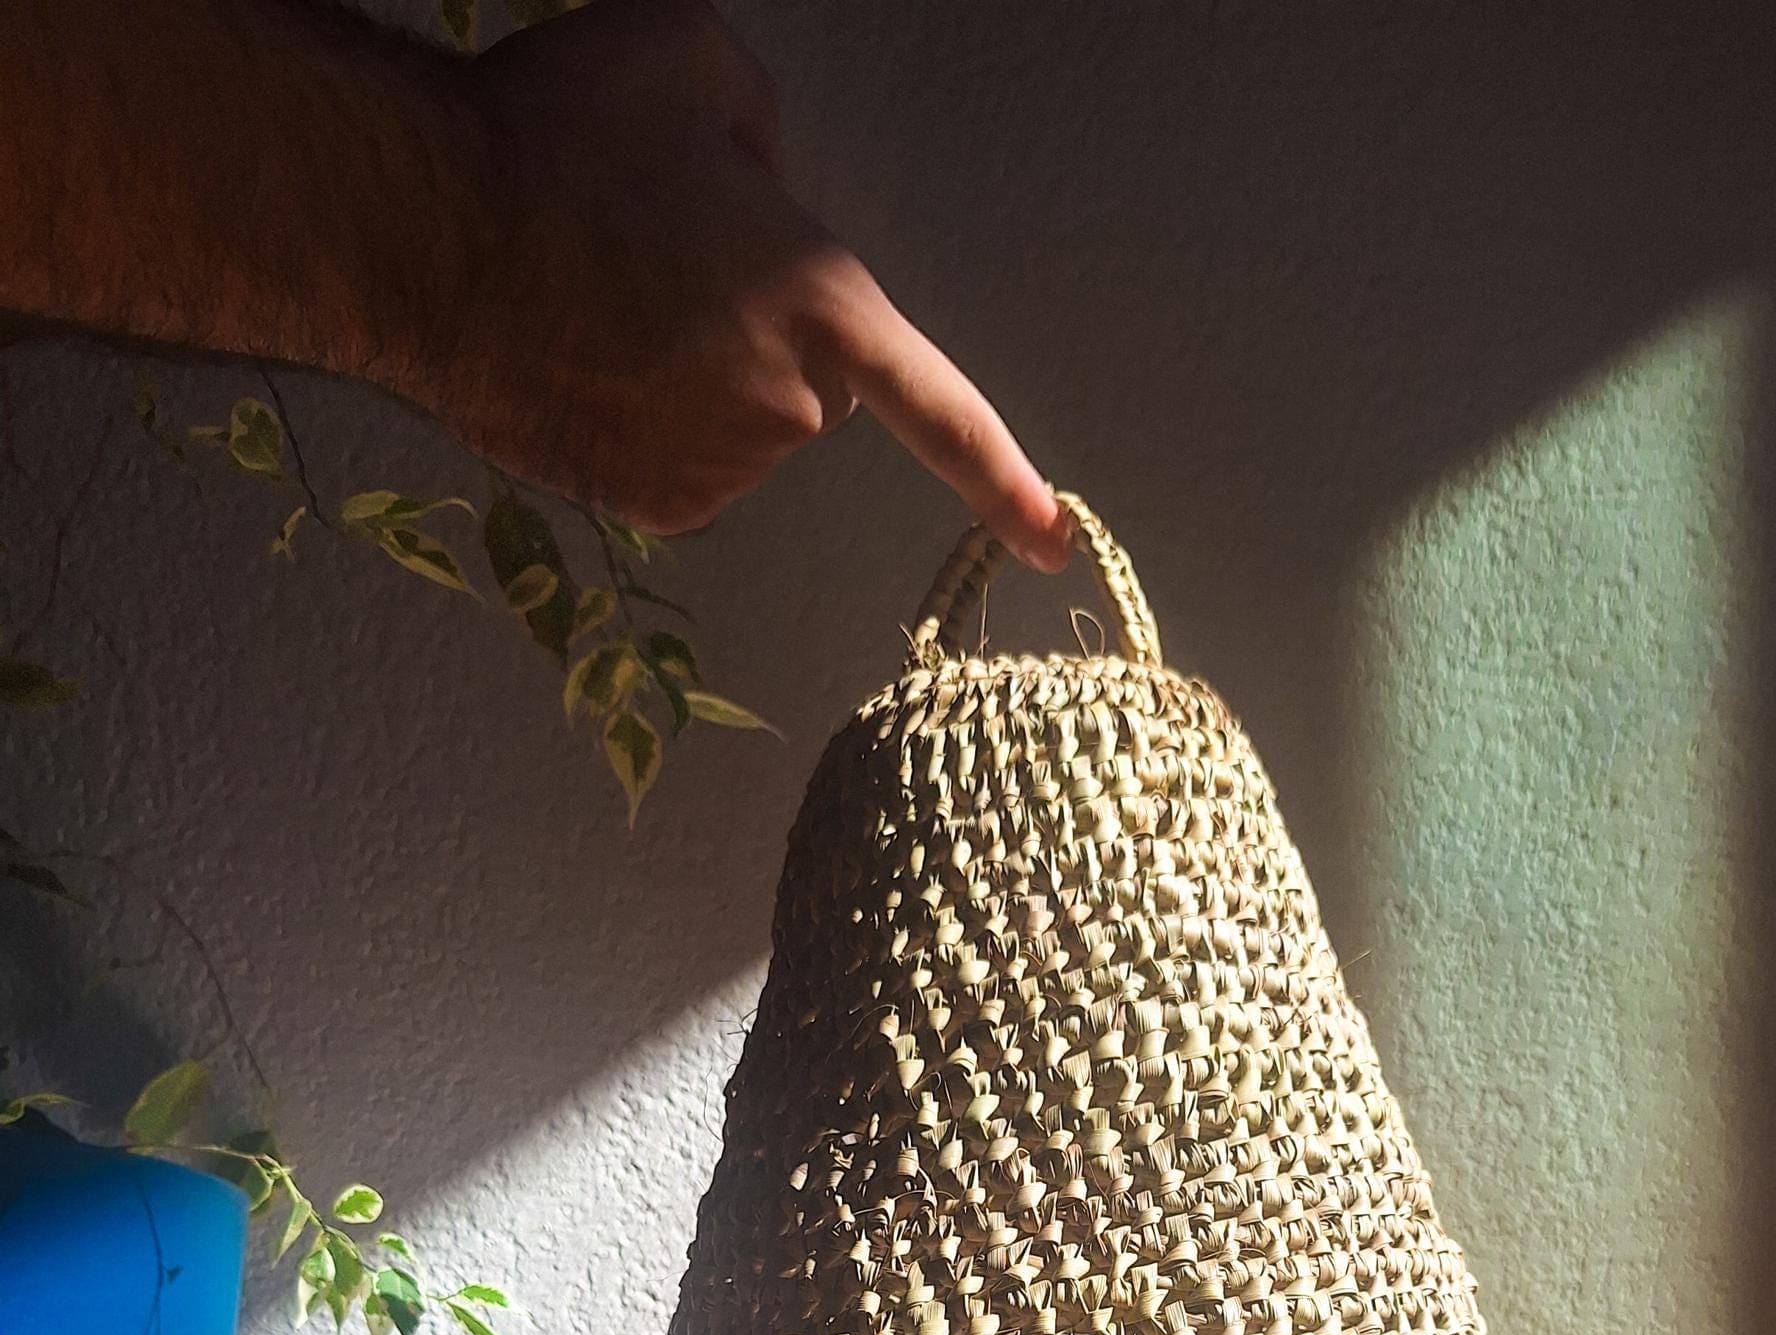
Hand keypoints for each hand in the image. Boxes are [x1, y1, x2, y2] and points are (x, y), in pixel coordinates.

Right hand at [431, 0, 1070, 560]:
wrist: (424, 228)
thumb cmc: (559, 132)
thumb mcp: (696, 60)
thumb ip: (765, 126)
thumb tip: (762, 190)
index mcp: (824, 306)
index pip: (942, 408)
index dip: (1004, 479)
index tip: (1054, 537)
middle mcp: (785, 411)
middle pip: (808, 379)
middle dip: (758, 326)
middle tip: (658, 253)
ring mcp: (715, 469)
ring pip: (737, 421)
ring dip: (692, 368)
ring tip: (603, 292)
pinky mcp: (651, 507)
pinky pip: (678, 462)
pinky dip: (643, 418)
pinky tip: (583, 352)